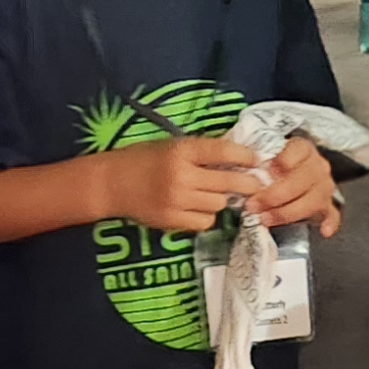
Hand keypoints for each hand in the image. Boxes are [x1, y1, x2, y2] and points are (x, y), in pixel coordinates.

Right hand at [99, 134, 265, 236]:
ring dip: (221, 199)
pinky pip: (204, 222)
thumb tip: (238, 157)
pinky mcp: (171, 220)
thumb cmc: (143, 159)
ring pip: (219, 204)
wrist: (111, 183)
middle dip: (247, 184)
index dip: (246, 156)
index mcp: (181, 150)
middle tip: (255, 184)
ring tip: (212, 193)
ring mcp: (177, 200)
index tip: (256, 160)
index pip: (224, 151)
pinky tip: (197, 208)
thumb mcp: (172, 146)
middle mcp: (181, 175)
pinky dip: (206, 216)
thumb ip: (201, 152)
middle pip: (229, 182)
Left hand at [250, 135, 343, 235]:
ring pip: (314, 199)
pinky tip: (324, 231)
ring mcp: (325, 186)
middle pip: (304, 179)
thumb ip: (259, 162)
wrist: (293, 173)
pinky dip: (330, 223)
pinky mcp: (327, 205)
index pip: (299, 150)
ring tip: (266, 219)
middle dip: (276, 194)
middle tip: (253, 205)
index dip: (285, 160)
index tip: (270, 170)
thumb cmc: (273, 165)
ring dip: (289, 212)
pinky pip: (333, 214)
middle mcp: (318, 166)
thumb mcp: (265, 156)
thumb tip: (244, 175)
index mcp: (303, 148)